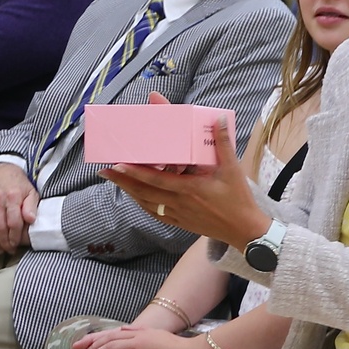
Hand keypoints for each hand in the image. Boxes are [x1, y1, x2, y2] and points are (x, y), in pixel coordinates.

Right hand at [0, 160, 37, 252]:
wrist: (0, 170)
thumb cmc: (18, 184)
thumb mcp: (31, 192)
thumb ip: (32, 206)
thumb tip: (31, 219)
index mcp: (12, 197)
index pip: (13, 222)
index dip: (15, 236)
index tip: (17, 244)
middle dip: (5, 242)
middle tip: (9, 250)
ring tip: (0, 249)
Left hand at [102, 117, 269, 252]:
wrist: (244, 230)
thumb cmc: (239, 199)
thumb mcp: (233, 169)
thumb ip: (222, 143)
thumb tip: (217, 118)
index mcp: (191, 188)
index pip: (157, 180)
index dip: (136, 173)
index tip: (118, 164)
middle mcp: (180, 202)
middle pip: (144, 192)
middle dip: (122, 181)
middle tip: (103, 170)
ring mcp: (178, 214)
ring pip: (146, 203)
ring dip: (128, 191)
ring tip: (114, 179)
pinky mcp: (180, 222)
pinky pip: (155, 213)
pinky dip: (142, 204)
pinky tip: (134, 197)